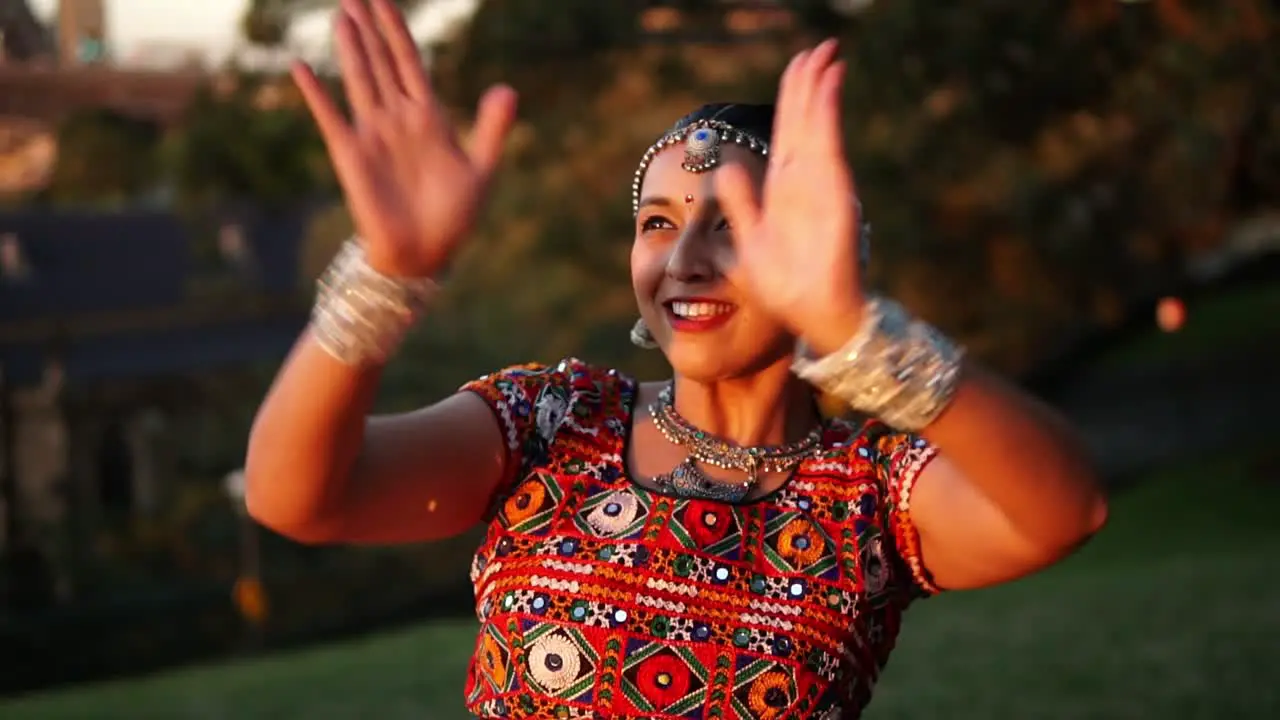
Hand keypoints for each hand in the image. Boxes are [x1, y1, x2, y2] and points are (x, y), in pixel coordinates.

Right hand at [292, 0, 516, 276]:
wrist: (425, 255)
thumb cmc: (454, 217)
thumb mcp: (481, 170)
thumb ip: (493, 129)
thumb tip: (508, 88)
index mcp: (429, 118)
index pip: (409, 63)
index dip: (397, 31)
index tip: (386, 0)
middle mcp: (398, 119)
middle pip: (381, 62)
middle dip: (369, 28)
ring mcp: (373, 135)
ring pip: (360, 81)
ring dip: (351, 49)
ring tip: (341, 15)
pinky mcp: (352, 156)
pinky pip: (331, 118)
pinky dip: (316, 94)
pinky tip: (301, 68)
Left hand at [716, 40, 865, 353]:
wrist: (813, 315)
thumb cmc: (786, 286)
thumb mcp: (750, 240)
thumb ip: (741, 204)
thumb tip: (727, 168)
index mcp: (783, 190)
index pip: (786, 133)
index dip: (791, 100)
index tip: (797, 67)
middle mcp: (803, 181)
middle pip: (803, 120)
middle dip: (809, 83)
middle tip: (819, 46)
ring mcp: (820, 184)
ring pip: (816, 124)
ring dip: (821, 87)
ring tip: (827, 52)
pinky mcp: (832, 191)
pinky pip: (828, 142)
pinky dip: (828, 111)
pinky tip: (830, 82)